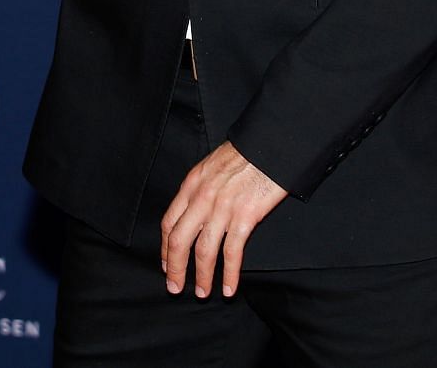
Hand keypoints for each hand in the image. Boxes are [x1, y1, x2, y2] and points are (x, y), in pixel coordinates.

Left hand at [159, 141, 287, 298]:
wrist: (271, 144)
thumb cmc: (246, 152)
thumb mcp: (212, 164)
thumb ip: (201, 187)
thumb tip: (195, 209)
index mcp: (192, 184)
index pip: (169, 222)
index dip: (165, 248)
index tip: (166, 264)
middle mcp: (202, 197)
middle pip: (179, 240)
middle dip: (175, 268)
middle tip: (175, 287)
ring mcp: (222, 208)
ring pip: (203, 251)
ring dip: (201, 276)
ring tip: (203, 292)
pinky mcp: (245, 216)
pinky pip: (232, 253)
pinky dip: (228, 274)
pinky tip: (228, 288)